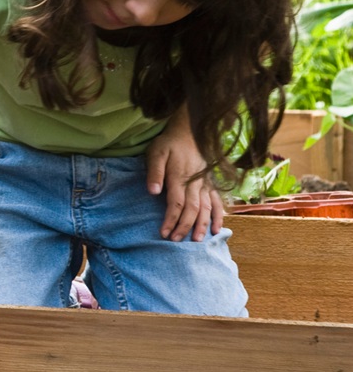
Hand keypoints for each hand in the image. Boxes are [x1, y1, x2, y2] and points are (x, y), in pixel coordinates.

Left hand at [145, 123, 223, 241]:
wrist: (190, 131)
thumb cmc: (169, 144)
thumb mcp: (156, 152)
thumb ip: (154, 171)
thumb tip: (153, 191)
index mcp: (180, 177)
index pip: (176, 203)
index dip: (171, 219)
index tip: (164, 233)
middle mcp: (195, 183)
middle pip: (192, 209)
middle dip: (185, 226)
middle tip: (176, 241)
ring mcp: (205, 184)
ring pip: (207, 208)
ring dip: (202, 224)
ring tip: (198, 240)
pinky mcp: (211, 183)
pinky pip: (218, 201)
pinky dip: (219, 215)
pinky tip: (217, 229)